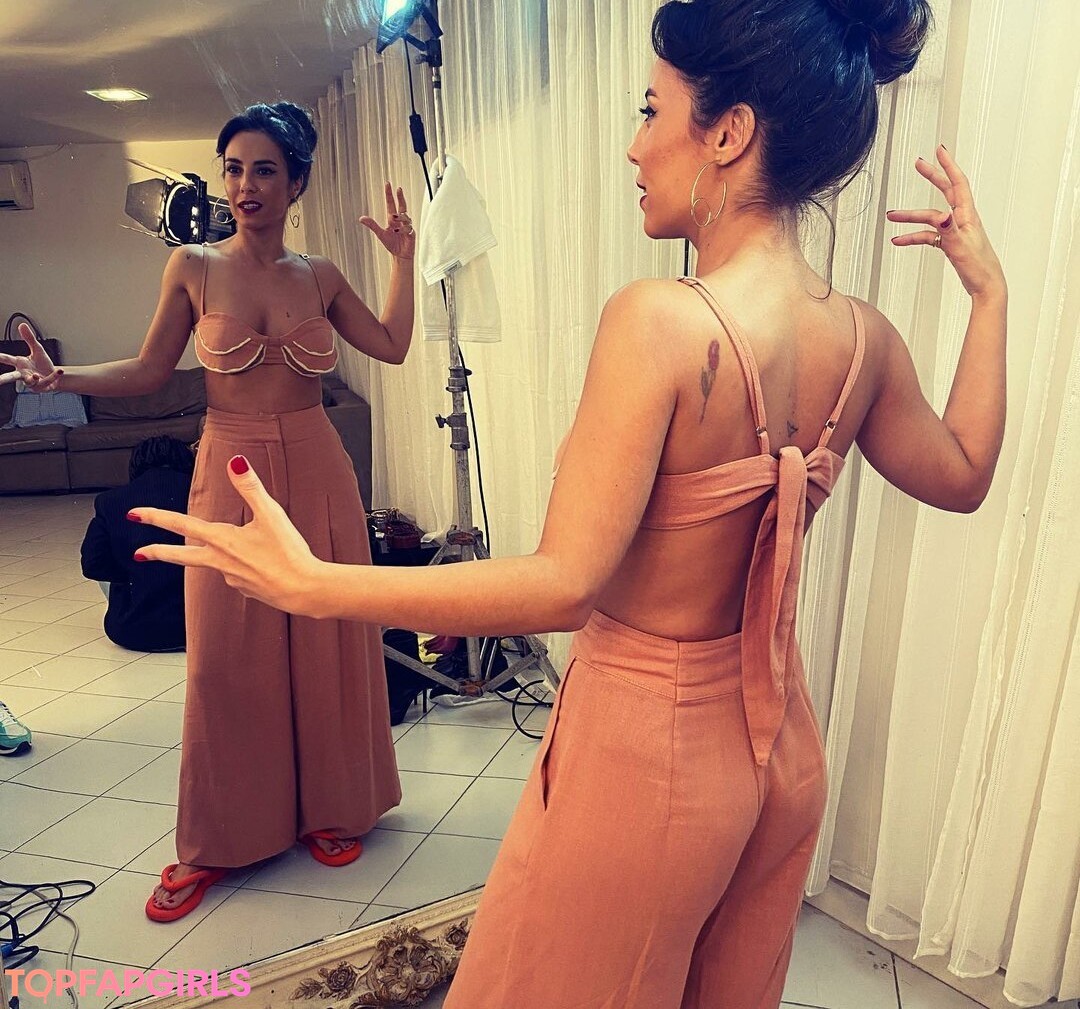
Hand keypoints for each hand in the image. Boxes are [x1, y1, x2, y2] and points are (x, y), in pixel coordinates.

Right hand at [0, 322, 63, 391]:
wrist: (56, 375)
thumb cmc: (42, 364)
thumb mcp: (37, 349)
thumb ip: (29, 338)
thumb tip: (22, 325)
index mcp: (20, 364)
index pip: (7, 360)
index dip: (0, 358)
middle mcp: (24, 374)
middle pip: (12, 377)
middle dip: (4, 379)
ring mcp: (33, 382)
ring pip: (29, 382)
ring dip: (32, 379)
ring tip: (36, 375)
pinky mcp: (42, 386)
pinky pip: (47, 381)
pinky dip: (53, 376)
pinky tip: (59, 371)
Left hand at [129, 456, 325, 616]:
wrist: (305, 590)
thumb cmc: (289, 553)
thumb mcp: (271, 514)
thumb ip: (251, 487)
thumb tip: (236, 462)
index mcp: (223, 541)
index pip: (182, 524)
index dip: (155, 517)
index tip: (134, 514)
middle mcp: (221, 562)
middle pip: (182, 556)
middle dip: (158, 553)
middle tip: (138, 554)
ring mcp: (232, 578)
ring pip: (220, 562)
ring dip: (228, 555)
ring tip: (261, 551)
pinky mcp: (246, 590)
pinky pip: (241, 574)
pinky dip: (249, 567)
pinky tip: (267, 566)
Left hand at [359, 182, 414, 261]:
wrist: (400, 255)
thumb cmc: (392, 245)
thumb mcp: (380, 234)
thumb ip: (372, 225)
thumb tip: (361, 218)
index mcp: (392, 219)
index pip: (391, 203)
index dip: (389, 194)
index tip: (388, 184)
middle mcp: (400, 220)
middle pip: (401, 205)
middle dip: (400, 197)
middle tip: (398, 188)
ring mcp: (407, 226)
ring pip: (405, 216)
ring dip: (400, 218)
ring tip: (394, 223)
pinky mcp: (411, 232)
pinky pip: (409, 227)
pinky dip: (403, 229)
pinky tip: (400, 232)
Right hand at [887, 144, 1005, 299]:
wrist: (986, 285)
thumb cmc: (978, 267)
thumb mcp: (962, 247)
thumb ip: (950, 230)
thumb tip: (941, 215)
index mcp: (967, 215)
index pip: (958, 183)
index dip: (948, 166)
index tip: (939, 151)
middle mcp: (962, 219)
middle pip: (945, 192)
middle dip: (932, 177)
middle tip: (918, 165)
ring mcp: (954, 230)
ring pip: (930, 217)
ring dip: (911, 216)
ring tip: (892, 216)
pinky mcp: (949, 243)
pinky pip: (927, 235)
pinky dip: (913, 237)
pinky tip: (899, 241)